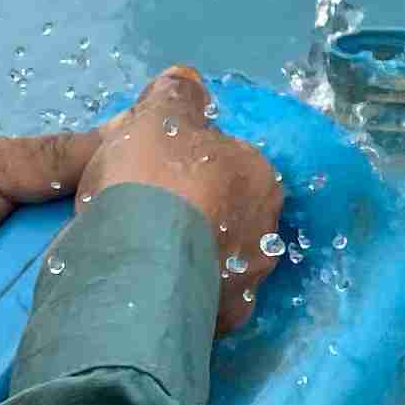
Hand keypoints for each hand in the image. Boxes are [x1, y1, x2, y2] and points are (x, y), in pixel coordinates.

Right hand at [77, 64, 289, 338]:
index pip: (235, 166)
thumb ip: (177, 95)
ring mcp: (248, 284)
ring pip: (219, 264)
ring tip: (145, 260)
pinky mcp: (222, 324)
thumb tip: (190, 80)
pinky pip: (199, 302)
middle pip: (232, 217)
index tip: (161, 178)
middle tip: (151, 218)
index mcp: (262, 179)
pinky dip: (178, 295)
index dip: (197, 168)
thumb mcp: (158, 116)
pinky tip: (148, 290)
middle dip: (200, 217)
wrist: (136, 265)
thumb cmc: (154, 179)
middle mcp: (268, 232)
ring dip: (191, 259)